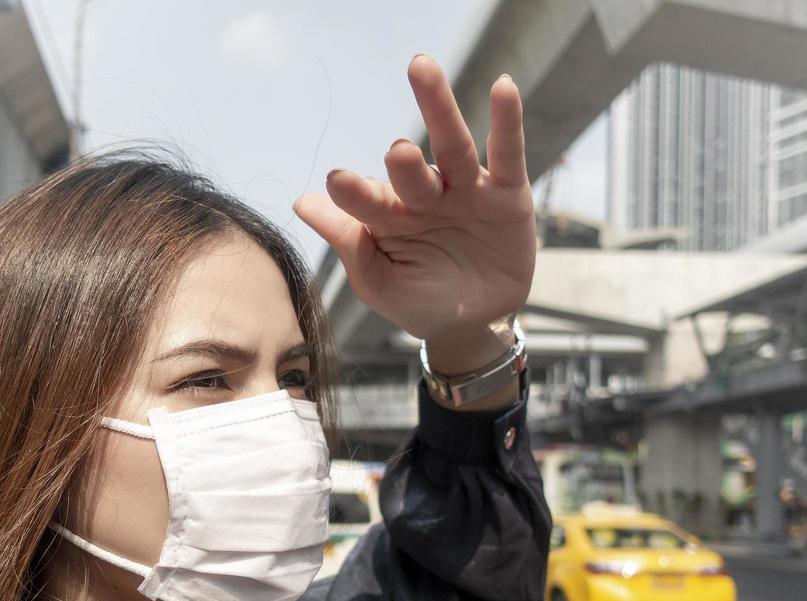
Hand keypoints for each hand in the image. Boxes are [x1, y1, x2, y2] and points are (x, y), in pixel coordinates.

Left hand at [293, 54, 535, 345]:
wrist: (471, 325)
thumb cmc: (417, 300)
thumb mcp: (378, 281)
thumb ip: (348, 242)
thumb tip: (300, 202)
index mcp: (389, 216)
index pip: (368, 201)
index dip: (353, 193)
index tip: (336, 183)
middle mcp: (425, 196)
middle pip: (410, 166)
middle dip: (402, 157)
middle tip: (395, 149)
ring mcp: (466, 191)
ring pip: (453, 147)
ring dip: (438, 109)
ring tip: (420, 69)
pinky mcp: (507, 194)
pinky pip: (506, 153)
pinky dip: (506, 121)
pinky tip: (502, 88)